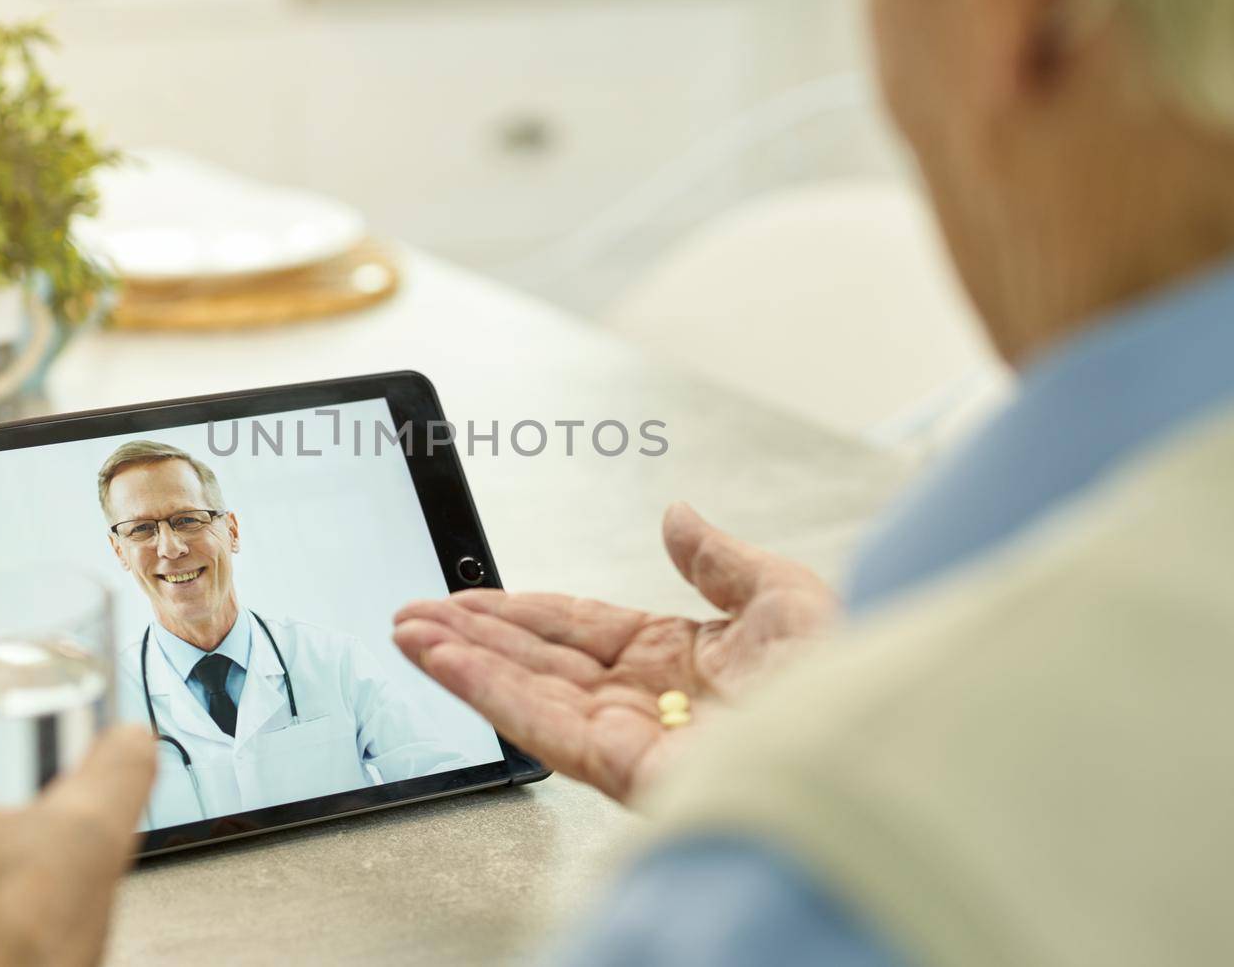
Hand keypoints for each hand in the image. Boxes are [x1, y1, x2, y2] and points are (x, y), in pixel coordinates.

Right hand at [393, 502, 839, 803]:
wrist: (877, 748)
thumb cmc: (853, 682)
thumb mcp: (785, 596)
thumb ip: (719, 560)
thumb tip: (678, 514)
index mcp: (681, 660)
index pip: (577, 629)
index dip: (518, 610)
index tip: (466, 597)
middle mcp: (648, 701)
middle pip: (538, 659)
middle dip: (471, 633)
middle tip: (410, 613)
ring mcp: (632, 736)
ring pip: (527, 690)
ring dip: (462, 659)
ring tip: (407, 631)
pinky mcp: (623, 767)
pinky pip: (541, 724)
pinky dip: (487, 690)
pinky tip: (445, 661)